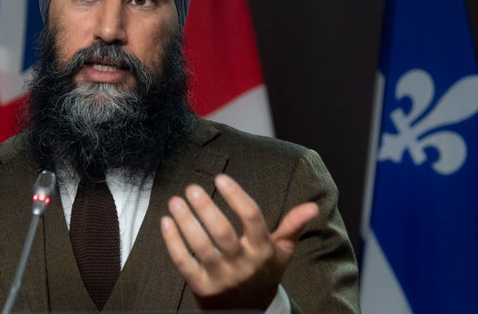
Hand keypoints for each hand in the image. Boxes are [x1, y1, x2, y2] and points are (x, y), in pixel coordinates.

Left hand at [160, 173, 318, 309]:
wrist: (251, 312)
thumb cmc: (263, 273)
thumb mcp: (281, 252)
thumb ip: (293, 226)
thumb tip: (312, 206)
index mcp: (263, 250)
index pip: (252, 218)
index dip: (236, 196)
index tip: (221, 178)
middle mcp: (243, 264)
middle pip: (223, 233)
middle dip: (206, 208)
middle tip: (192, 188)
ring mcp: (221, 277)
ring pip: (201, 246)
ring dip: (186, 222)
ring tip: (175, 201)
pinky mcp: (202, 287)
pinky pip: (184, 263)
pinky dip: (173, 242)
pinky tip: (165, 223)